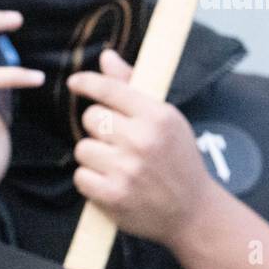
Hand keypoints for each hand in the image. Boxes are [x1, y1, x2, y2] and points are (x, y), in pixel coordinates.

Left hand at [66, 49, 222, 245]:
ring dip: (93, 156)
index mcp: (157, 116)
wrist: (192, 211)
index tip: (76, 82)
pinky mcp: (114, 195)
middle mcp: (142, 140)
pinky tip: (110, 182)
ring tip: (116, 164)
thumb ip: (132, 87)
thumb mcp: (166, 119)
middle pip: (91, 118)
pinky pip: (80, 176)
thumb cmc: (177, 159)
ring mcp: (127, 169)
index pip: (110, 89)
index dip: (87, 82)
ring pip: (82, 148)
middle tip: (117, 141)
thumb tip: (106, 57)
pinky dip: (90, 180)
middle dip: (98, 128)